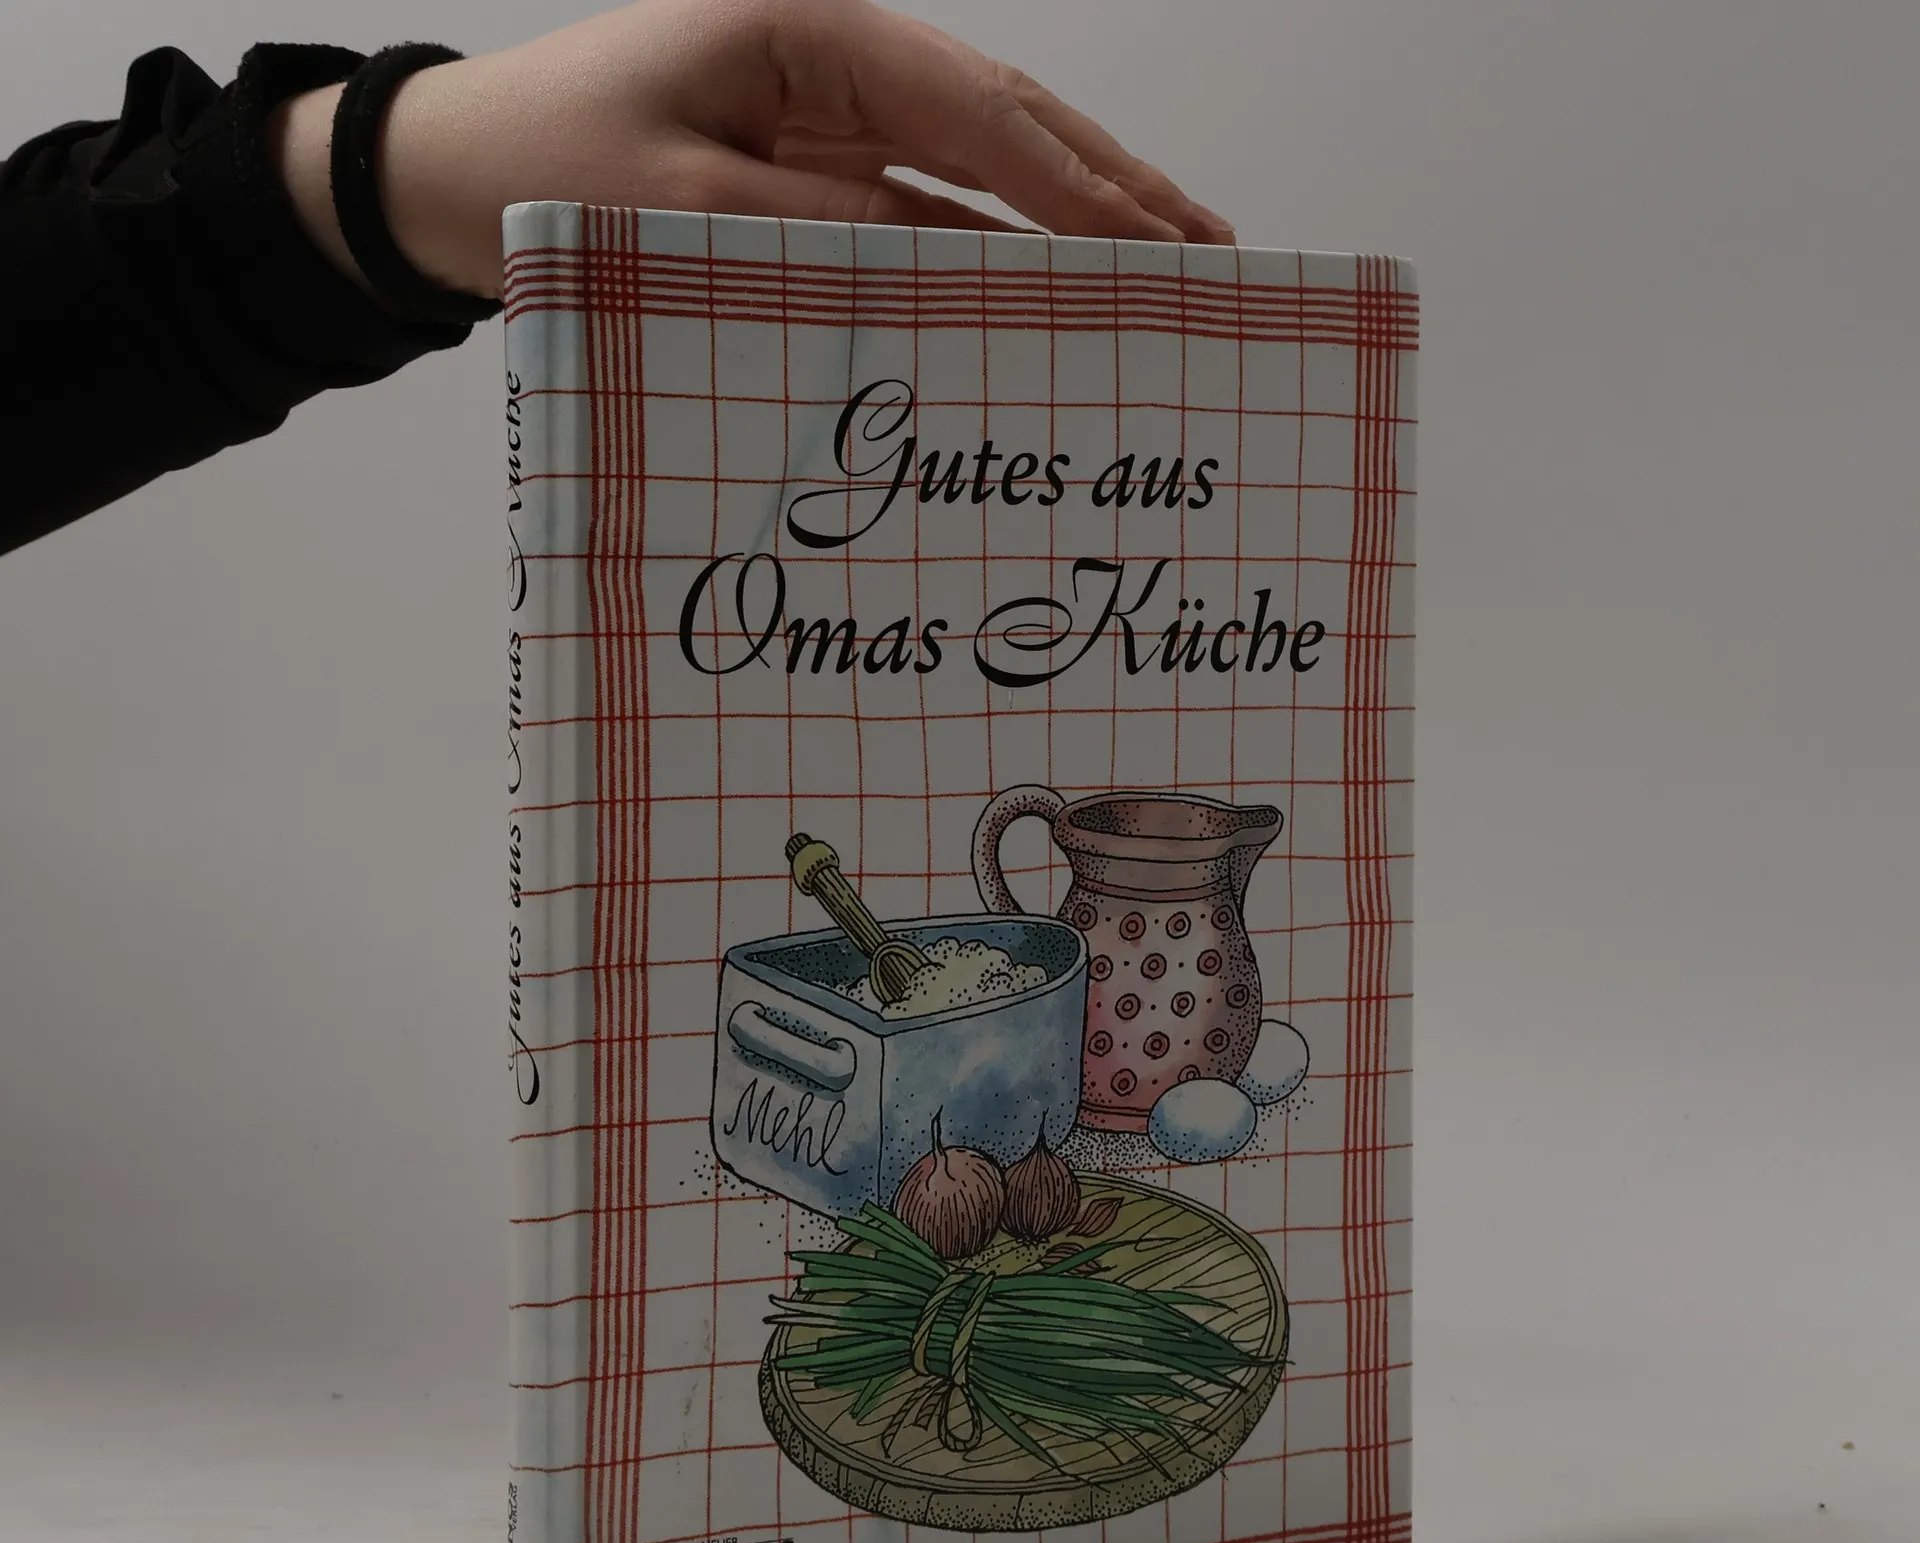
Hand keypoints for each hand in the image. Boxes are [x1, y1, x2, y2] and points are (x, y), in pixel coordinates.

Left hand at [272, 0, 1233, 303]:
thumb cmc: (542, 169)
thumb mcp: (680, 211)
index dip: (1083, 187)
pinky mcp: (814, 176)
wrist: (448, 178)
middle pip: (1013, 124)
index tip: (1165, 249)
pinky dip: (998, 256)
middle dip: (1117, 191)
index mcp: (815, 34)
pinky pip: (929, 215)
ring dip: (1075, 225)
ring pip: (985, 172)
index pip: (985, 113)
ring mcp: (834, 120)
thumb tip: (956, 280)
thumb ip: (822, 240)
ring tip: (1173, 275)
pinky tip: (1057, 297)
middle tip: (1218, 255)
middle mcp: (841, 65)